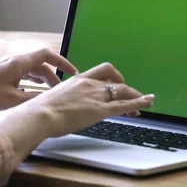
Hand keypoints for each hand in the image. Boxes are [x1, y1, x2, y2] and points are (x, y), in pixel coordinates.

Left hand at [0, 49, 78, 109]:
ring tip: (51, 92)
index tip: (73, 72)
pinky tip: (33, 92)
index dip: (62, 62)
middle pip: (41, 65)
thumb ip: (34, 99)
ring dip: (43, 80)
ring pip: (31, 70)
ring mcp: (7, 68)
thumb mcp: (13, 100)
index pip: (47, 56)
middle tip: (62, 91)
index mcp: (19, 63)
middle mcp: (14, 62)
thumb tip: (51, 100)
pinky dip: (32, 82)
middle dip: (53, 77)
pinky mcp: (2, 75)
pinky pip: (23, 75)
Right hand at [11, 62, 153, 137]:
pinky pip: (123, 105)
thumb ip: (64, 100)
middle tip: (132, 95)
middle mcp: (89, 84)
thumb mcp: (54, 99)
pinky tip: (147, 103)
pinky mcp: (99, 110)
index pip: (101, 71)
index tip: (117, 83)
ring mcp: (95, 96)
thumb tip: (64, 107)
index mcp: (77, 80)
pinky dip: (138, 103)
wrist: (40, 115)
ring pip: (122, 92)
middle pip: (115, 80)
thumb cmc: (41, 111)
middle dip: (126, 88)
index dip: (113, 76)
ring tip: (144, 102)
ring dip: (135, 96)